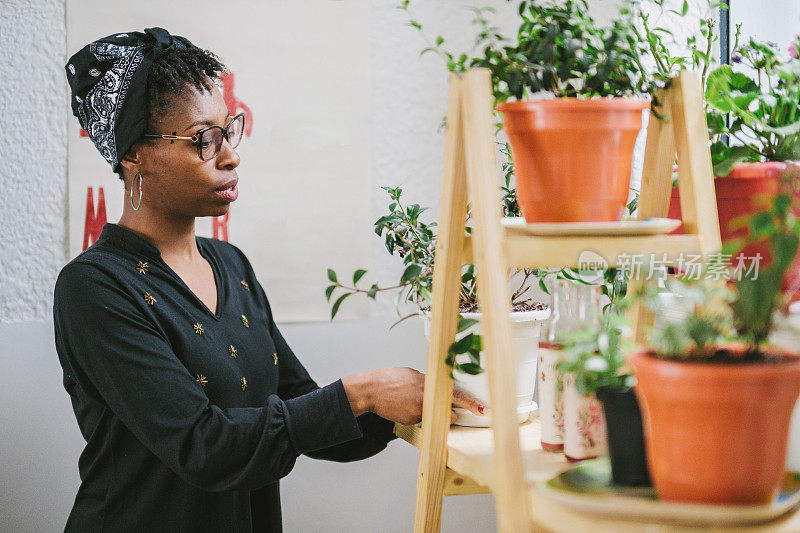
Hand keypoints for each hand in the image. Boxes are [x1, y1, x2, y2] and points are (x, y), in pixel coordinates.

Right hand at [342, 367, 484, 424]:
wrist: (371, 391)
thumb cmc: (390, 379)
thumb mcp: (414, 375)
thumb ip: (429, 382)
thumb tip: (439, 388)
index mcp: (428, 386)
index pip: (455, 395)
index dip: (470, 403)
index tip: (481, 409)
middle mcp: (425, 402)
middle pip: (448, 414)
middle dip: (448, 411)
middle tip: (440, 404)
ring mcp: (417, 414)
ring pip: (434, 417)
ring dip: (430, 412)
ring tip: (413, 401)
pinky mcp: (410, 422)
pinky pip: (421, 420)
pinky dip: (417, 414)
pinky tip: (406, 405)